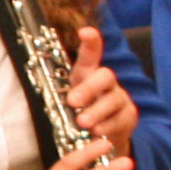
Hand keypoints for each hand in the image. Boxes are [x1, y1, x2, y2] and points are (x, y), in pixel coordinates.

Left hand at [60, 28, 135, 154]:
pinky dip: (108, 125)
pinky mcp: (129, 116)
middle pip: (105, 76)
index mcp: (88, 76)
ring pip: (114, 99)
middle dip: (89, 87)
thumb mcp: (66, 102)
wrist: (102, 137)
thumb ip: (58, 95)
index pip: (90, 55)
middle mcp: (107, 84)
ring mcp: (120, 98)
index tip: (85, 31)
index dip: (91, 42)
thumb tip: (41, 93)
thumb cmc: (80, 114)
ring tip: (83, 122)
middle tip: (72, 101)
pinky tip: (98, 131)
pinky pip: (121, 118)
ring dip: (97, 110)